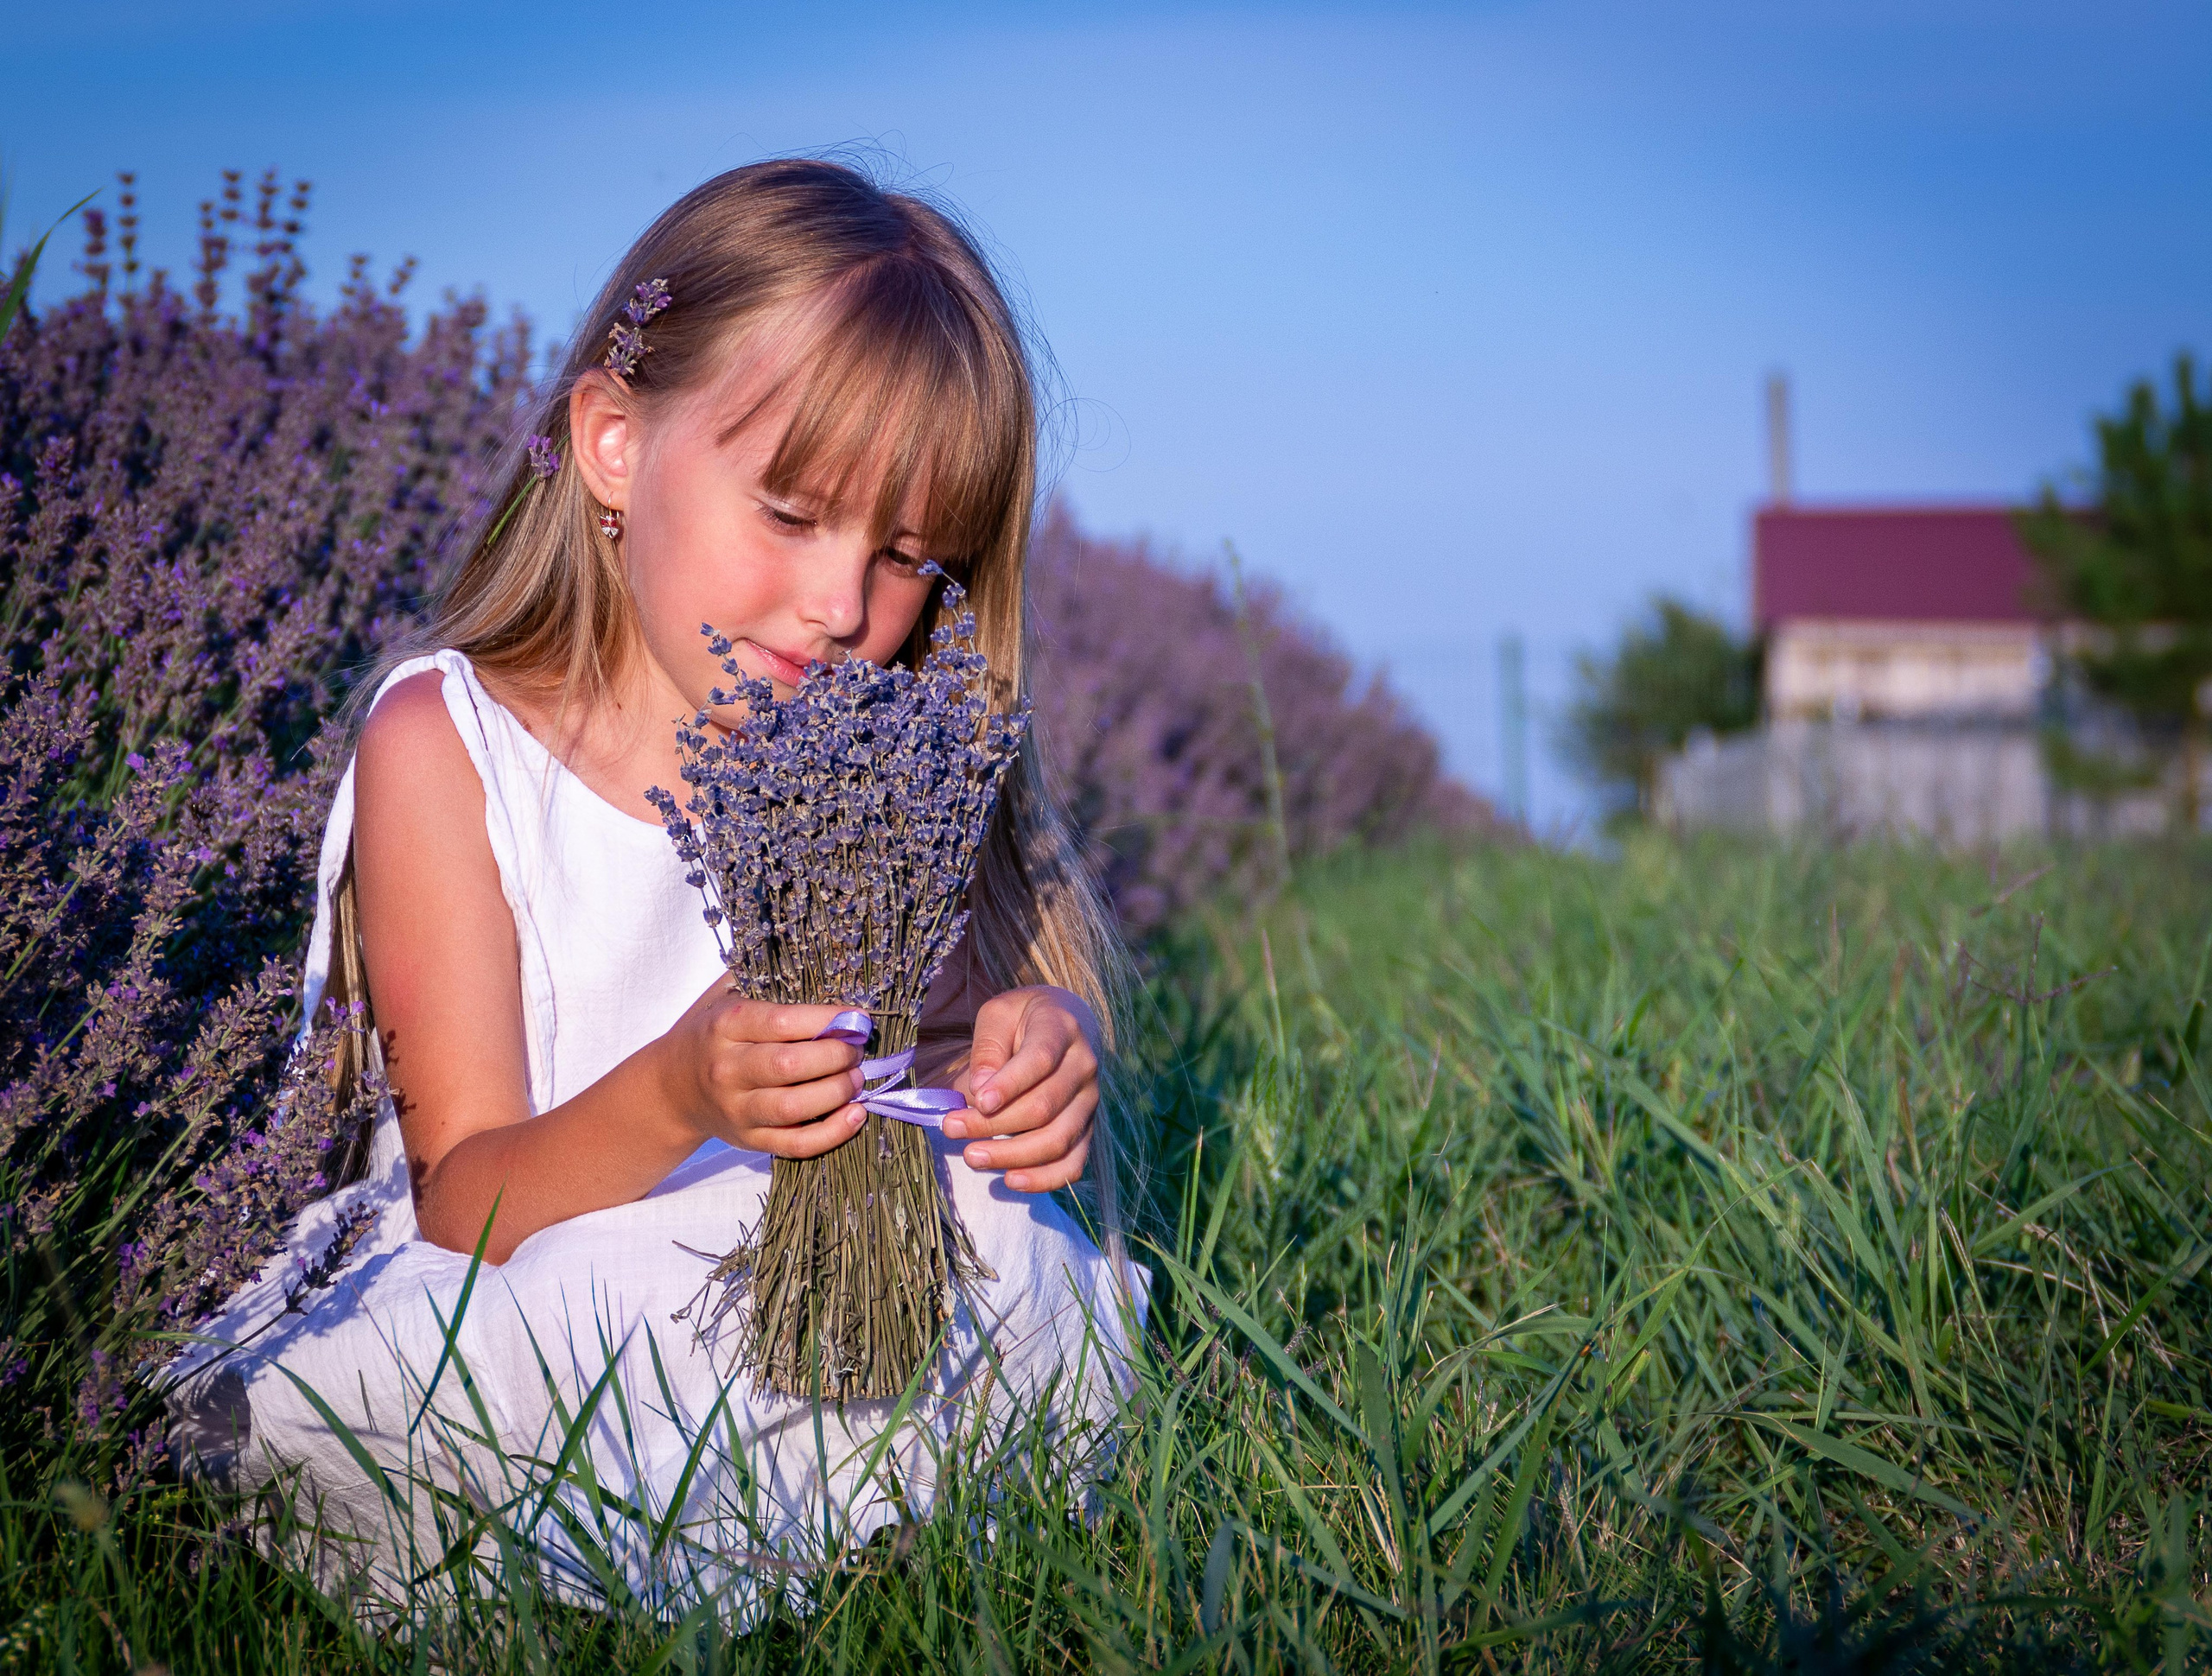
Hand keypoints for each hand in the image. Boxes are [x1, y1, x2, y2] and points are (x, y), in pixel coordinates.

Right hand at [657, 986, 866, 1157]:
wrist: (671, 1088)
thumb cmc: (710, 1034)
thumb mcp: (722, 996)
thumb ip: (762, 979)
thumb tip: (826, 965)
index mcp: (724, 1026)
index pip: (783, 1021)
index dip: (828, 1020)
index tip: (857, 1018)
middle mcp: (728, 1069)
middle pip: (791, 1065)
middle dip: (837, 1055)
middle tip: (858, 1049)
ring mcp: (737, 1109)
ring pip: (794, 1107)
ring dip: (837, 1092)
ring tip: (856, 1078)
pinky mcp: (748, 1140)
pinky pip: (794, 1144)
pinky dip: (832, 1134)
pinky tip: (855, 1115)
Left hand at [945, 986, 1099, 1192]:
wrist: (1063, 1024)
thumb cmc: (1022, 1020)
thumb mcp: (998, 1015)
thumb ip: (988, 1048)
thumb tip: (981, 1091)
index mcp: (1061, 1029)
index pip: (1040, 1059)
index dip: (1009, 1084)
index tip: (977, 1101)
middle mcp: (1083, 1066)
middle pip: (1043, 1107)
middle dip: (993, 1124)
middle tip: (951, 1127)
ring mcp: (1089, 1101)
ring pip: (1057, 1140)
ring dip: (1012, 1155)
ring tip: (972, 1156)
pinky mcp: (1087, 1128)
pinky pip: (1073, 1163)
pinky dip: (1044, 1178)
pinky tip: (1010, 1180)